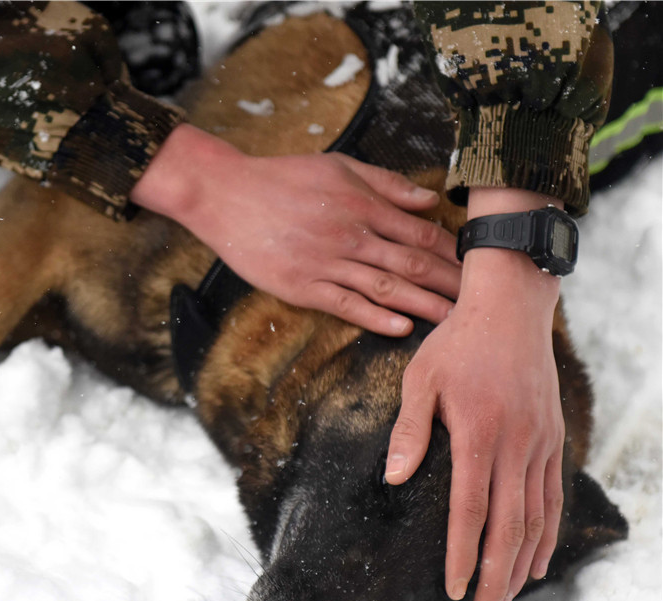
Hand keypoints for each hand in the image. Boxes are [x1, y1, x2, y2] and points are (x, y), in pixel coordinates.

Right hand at [130, 124, 460, 335]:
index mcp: (362, 204)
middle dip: (449, 284)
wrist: (226, 195)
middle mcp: (351, 235)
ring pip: (385, 288)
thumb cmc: (281, 177)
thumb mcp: (338, 166)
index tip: (476, 267)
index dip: (452, 252)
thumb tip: (429, 199)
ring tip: (453, 321)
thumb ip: (386, 184)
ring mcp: (326, 263)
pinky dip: (375, 317)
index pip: (420, 233)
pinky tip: (400, 328)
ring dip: (423, 305)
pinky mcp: (301, 285)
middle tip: (480, 303)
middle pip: (412, 264)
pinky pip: (345, 305)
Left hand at [385, 188, 566, 600]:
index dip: (462, 555)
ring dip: (523, 565)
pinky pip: (553, 497)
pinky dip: (547, 533)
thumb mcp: (420, 379)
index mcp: (480, 434)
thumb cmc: (456, 343)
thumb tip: (393, 478)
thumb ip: (409, 431)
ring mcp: (541, 444)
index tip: (452, 590)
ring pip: (537, 519)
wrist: (511, 307)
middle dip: (494, 579)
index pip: (470, 510)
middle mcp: (517, 446)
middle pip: (509, 528)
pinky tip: (537, 559)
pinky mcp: (553, 439)